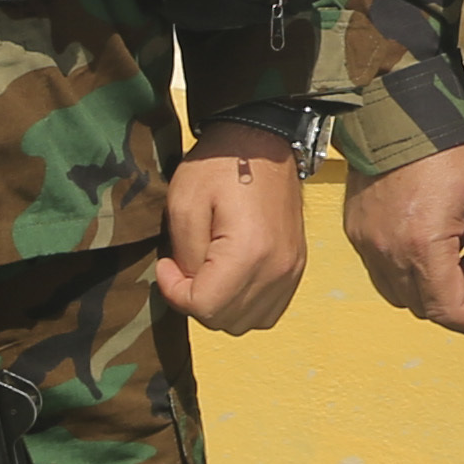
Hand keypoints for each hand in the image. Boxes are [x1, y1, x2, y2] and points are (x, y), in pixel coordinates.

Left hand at [155, 148, 309, 334]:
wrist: (263, 140)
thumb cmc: (219, 166)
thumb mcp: (184, 203)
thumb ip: (184, 255)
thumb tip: (188, 284)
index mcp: (249, 253)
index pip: (205, 307)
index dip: (175, 292)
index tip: (166, 263)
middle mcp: (277, 269)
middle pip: (225, 320)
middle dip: (196, 301)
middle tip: (183, 265)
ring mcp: (292, 271)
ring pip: (247, 322)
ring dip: (220, 307)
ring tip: (206, 272)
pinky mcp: (297, 267)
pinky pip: (269, 311)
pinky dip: (245, 305)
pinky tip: (230, 278)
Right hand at [345, 146, 463, 333]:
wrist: (398, 117)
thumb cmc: (445, 153)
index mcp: (424, 247)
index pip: (445, 309)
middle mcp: (389, 254)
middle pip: (421, 307)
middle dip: (452, 301)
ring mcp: (367, 245)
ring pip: (398, 294)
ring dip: (426, 290)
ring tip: (449, 255)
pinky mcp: (355, 232)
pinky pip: (379, 272)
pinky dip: (403, 272)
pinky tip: (422, 245)